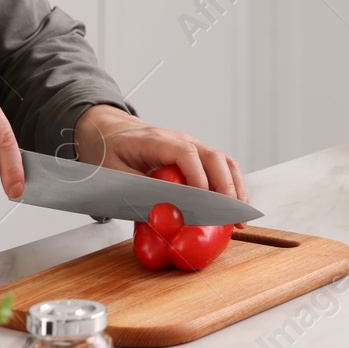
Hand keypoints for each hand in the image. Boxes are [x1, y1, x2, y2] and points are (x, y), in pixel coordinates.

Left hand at [71, 105, 246, 204]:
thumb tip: (162, 211)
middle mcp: (180, 140)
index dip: (197, 175)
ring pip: (222, 161)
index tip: (203, 199)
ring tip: (239, 215)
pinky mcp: (195, 158)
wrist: (109, 132)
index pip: (185, 153)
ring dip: (234, 187)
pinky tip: (233, 207)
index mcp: (157, 140)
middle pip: (212, 156)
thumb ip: (137, 189)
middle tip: (230, 215)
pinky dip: (230, 185)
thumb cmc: (110, 151)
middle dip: (226, 186)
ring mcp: (191, 147)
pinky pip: (219, 168)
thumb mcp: (114, 172)